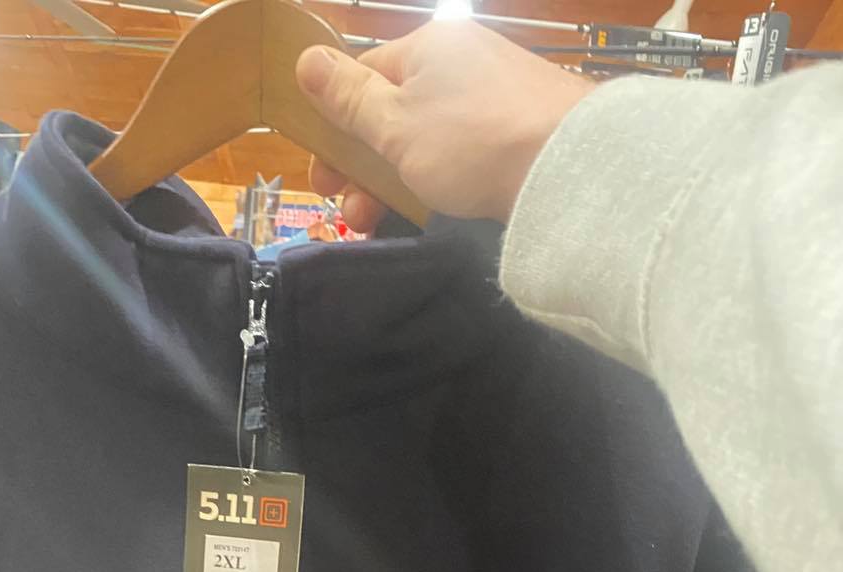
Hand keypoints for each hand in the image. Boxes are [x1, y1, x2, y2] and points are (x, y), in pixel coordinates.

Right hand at [295, 20, 594, 231]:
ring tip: (381, 223)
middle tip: (352, 215)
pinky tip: (434, 210)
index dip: (336, 130)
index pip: (363, 78)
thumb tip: (305, 59)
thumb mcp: (395, 124)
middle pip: (393, 113)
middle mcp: (461, 61)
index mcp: (426, 47)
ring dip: (394, 183)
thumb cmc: (470, 141)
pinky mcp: (520, 129)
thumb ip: (348, 97)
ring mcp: (494, 94)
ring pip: (426, 138)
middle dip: (363, 168)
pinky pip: (463, 152)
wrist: (567, 166)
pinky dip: (439, 181)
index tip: (324, 181)